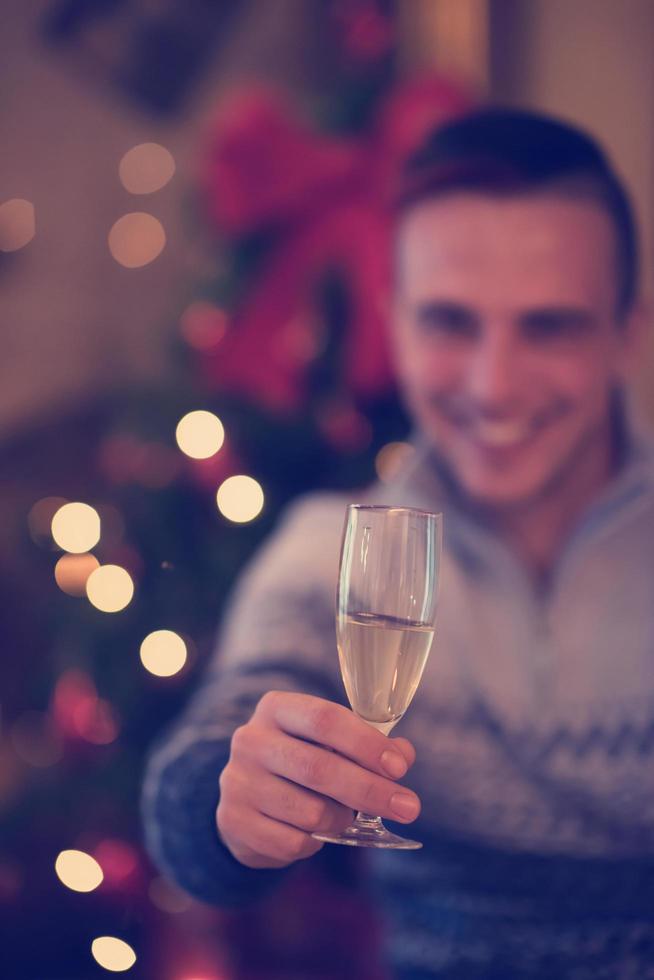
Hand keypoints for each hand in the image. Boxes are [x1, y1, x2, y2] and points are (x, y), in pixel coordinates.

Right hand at [216, 690, 419, 868]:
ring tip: (343, 815)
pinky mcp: (233, 821)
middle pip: (319, 768)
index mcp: (276, 708)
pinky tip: (311, 831)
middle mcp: (251, 740)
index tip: (399, 768)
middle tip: (409, 807)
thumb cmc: (301, 760)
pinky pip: (293, 842)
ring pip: (310, 811)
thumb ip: (369, 746)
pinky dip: (315, 842)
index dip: (365, 744)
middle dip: (371, 791)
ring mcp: (237, 781)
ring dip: (341, 819)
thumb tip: (403, 756)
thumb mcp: (330, 743)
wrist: (246, 797)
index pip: (325, 720)